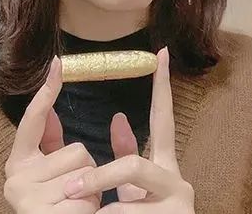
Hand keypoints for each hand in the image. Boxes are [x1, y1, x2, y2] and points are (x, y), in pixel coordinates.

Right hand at [3, 57, 101, 212]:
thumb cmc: (56, 211)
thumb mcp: (51, 178)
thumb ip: (50, 147)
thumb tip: (52, 113)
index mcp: (16, 164)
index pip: (33, 121)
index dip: (47, 93)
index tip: (59, 63)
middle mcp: (14, 179)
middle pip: (77, 151)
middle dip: (88, 172)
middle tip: (75, 195)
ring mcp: (26, 199)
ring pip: (87, 176)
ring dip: (94, 195)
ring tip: (77, 210)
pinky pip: (87, 201)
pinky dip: (92, 213)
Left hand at [63, 48, 195, 212]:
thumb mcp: (130, 189)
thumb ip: (125, 152)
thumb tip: (116, 117)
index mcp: (167, 169)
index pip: (163, 121)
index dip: (162, 90)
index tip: (161, 53)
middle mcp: (180, 183)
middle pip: (133, 166)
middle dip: (98, 180)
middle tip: (70, 192)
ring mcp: (181, 206)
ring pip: (123, 203)